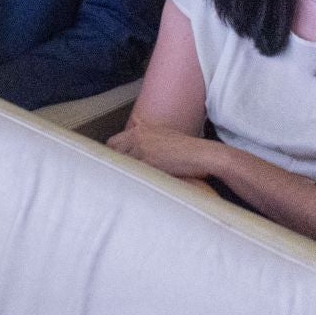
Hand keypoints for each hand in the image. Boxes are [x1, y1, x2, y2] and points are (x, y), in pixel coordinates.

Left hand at [107, 117, 221, 180]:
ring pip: (122, 162)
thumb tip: (135, 135)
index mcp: (140, 130)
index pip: (113, 142)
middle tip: (116, 175)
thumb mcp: (163, 134)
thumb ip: (146, 136)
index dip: (113, 154)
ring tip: (124, 182)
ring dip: (123, 171)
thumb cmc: (186, 148)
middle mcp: (138, 136)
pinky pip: (134, 171)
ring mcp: (142, 149)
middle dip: (114, 162)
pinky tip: (136, 185)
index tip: (114, 164)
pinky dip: (133, 178)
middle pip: (113, 151)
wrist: (202, 154)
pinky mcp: (149, 161)